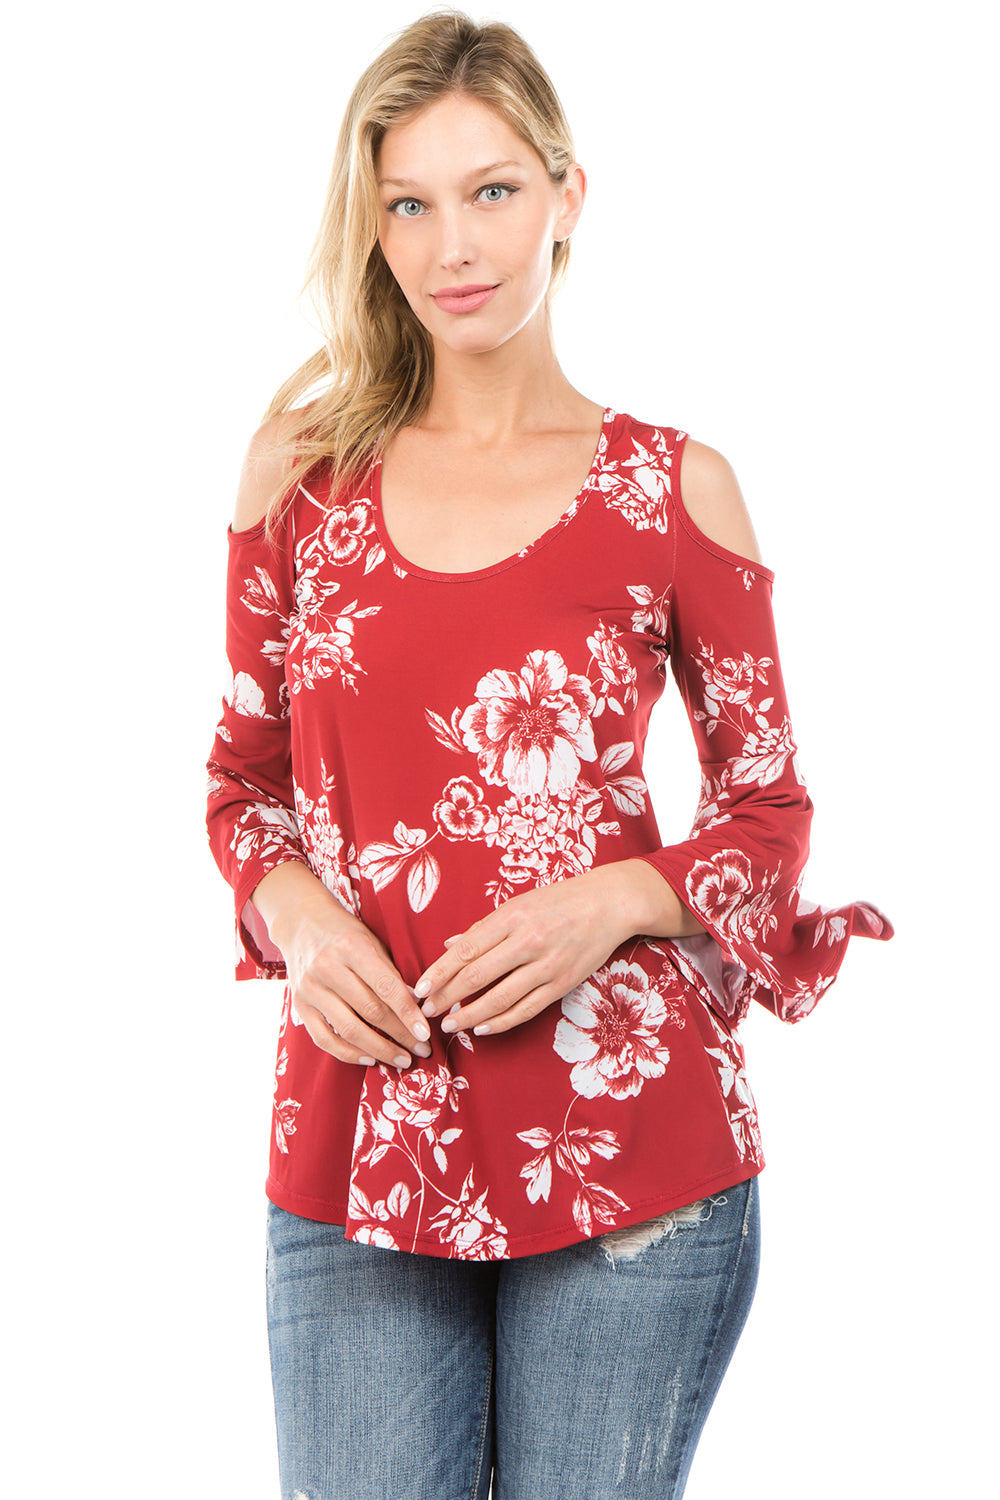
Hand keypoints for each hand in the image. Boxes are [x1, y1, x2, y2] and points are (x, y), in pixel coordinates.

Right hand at [252, 862, 431, 1068]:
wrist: (301, 924)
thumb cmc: (346, 934)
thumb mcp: (373, 941)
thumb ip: (392, 973)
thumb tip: (417, 1006)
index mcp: (352, 947)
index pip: (386, 987)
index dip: (408, 1013)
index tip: (425, 1034)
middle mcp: (327, 968)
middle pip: (370, 1011)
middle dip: (400, 1035)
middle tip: (422, 1050)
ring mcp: (310, 989)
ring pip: (349, 1029)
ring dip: (379, 1050)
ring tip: (402, 1059)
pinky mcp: (299, 1006)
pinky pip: (324, 1039)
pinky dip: (349, 1054)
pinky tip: (370, 1059)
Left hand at [413, 866, 640, 1036]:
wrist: (609, 904)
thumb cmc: (559, 900)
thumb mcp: (518, 904)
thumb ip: (484, 928)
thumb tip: (449, 945)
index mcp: (510, 917)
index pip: (465, 950)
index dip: (439, 973)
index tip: (420, 989)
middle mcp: (526, 941)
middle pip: (476, 976)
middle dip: (447, 997)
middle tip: (426, 1012)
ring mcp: (546, 964)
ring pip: (500, 998)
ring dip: (470, 1015)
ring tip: (450, 1024)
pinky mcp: (562, 983)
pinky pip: (526, 1008)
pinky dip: (501, 1021)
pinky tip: (482, 1028)